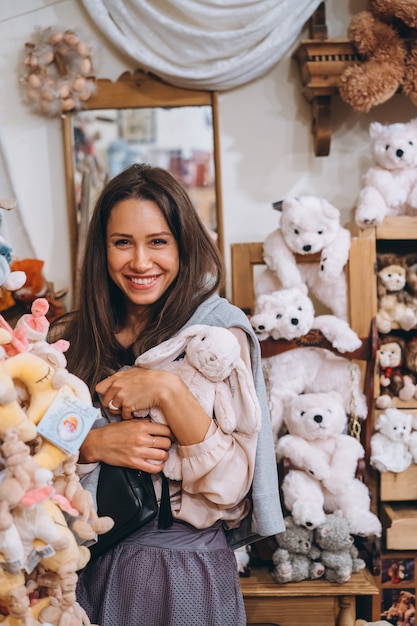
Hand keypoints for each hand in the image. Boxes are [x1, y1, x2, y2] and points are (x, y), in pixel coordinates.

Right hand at [80, 417, 172, 472]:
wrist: (97, 443)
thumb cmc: (112, 432)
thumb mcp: (129, 422)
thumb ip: (144, 423)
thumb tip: (157, 424)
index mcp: (141, 426)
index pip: (165, 430)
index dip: (170, 433)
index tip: (171, 435)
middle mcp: (141, 438)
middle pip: (166, 442)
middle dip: (168, 444)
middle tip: (166, 445)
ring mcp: (138, 452)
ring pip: (162, 455)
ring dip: (164, 455)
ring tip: (162, 454)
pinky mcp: (133, 463)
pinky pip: (152, 468)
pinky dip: (158, 467)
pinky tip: (158, 464)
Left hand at [97, 365, 211, 445]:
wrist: (164, 387)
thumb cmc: (152, 380)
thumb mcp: (135, 373)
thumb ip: (123, 378)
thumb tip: (115, 383)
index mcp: (118, 376)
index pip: (100, 388)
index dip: (105, 394)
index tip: (110, 397)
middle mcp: (117, 385)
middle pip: (105, 401)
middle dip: (113, 404)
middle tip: (123, 404)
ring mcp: (121, 395)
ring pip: (113, 409)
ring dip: (121, 410)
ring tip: (131, 407)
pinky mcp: (127, 405)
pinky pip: (123, 415)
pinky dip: (129, 415)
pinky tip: (136, 411)